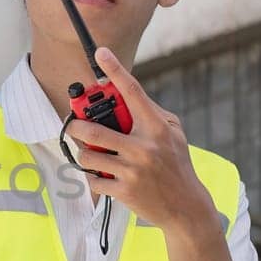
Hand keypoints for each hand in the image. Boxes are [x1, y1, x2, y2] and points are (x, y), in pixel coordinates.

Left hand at [65, 47, 216, 234]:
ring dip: (84, 154)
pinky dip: (93, 178)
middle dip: (77, 126)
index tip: (101, 52)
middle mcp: (145, 147)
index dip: (115, 70)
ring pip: (88, 156)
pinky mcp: (125, 191)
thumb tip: (122, 96)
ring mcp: (134, 170)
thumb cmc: (176, 165)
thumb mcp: (173, 134)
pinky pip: (93, 180)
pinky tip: (104, 177)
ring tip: (91, 154)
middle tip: (73, 124)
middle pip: (94, 130)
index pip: (133, 92)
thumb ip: (150, 114)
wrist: (186, 207)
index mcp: (157, 127)